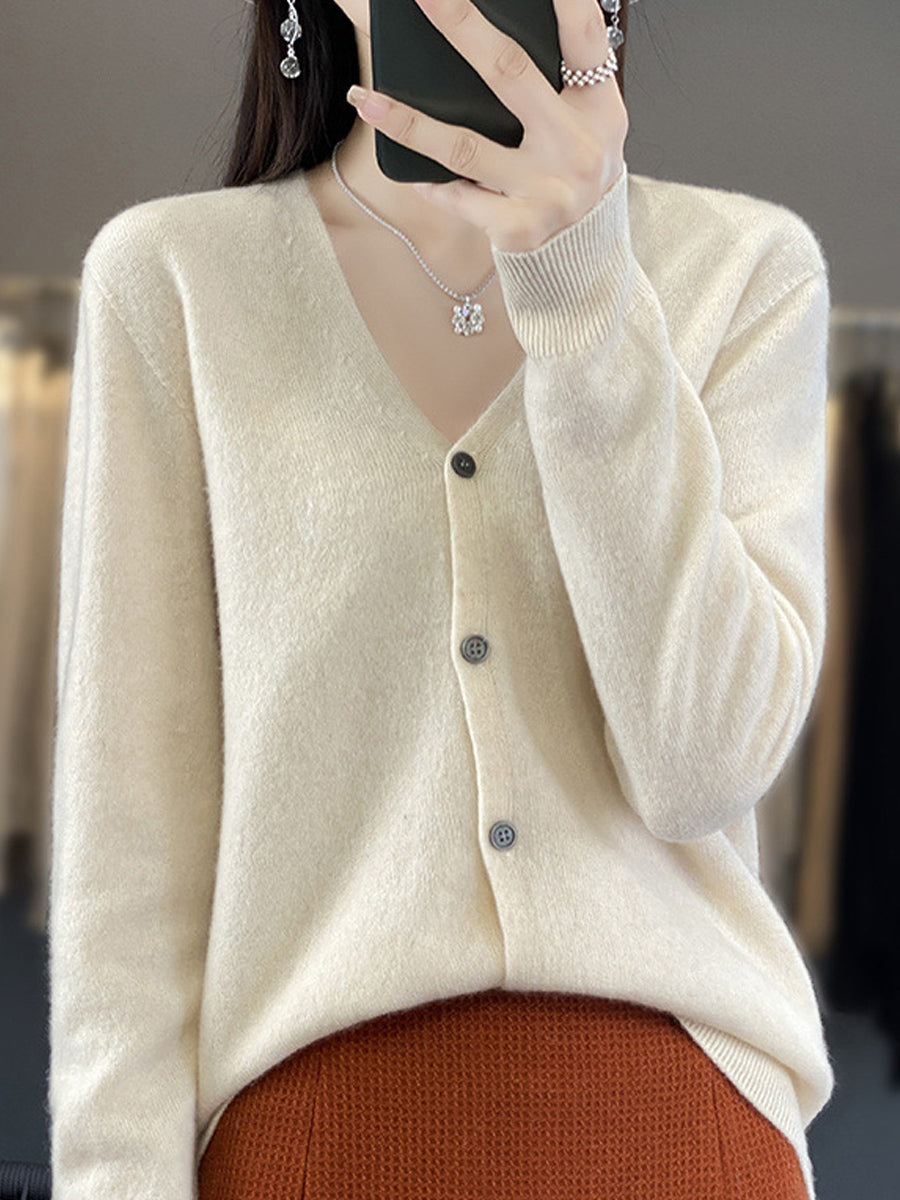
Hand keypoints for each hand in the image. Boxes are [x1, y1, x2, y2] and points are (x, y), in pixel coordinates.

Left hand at [346, 0, 628, 253]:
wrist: (584, 255)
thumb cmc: (570, 173)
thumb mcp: (583, 124)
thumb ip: (549, 79)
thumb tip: (474, 34)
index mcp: (598, 109)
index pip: (585, 39)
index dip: (565, 0)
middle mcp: (576, 147)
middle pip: (509, 74)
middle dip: (461, 26)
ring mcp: (546, 190)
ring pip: (464, 147)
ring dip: (409, 123)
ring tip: (367, 99)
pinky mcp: (518, 228)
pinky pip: (458, 197)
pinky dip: (429, 181)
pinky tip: (406, 170)